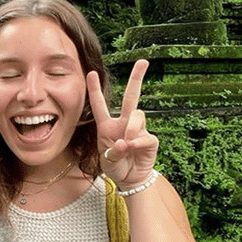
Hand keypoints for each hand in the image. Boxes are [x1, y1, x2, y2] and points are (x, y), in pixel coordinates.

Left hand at [88, 59, 158, 189]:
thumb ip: (112, 152)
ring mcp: (138, 130)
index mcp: (107, 126)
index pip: (100, 105)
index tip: (91, 73)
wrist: (130, 180)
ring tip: (126, 144)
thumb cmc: (116, 166)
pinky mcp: (150, 140)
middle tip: (143, 61)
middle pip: (130, 97)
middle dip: (136, 78)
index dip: (95, 90)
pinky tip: (132, 148)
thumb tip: (124, 142)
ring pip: (137, 116)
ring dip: (131, 128)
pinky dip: (138, 142)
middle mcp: (123, 124)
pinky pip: (146, 136)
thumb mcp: (106, 161)